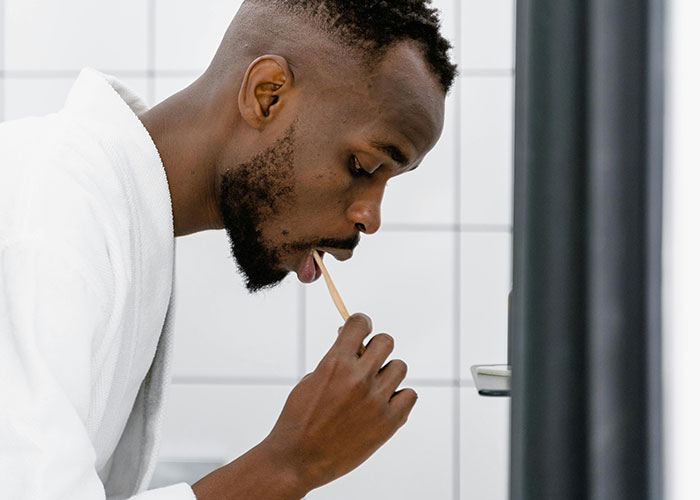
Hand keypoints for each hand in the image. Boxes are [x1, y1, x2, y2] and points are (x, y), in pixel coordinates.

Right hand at [261, 312, 416, 492]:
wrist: (298, 460)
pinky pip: (409, 395)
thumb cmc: (300, 418)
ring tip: (372, 389)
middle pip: (386, 341)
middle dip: (376, 348)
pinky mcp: (389, 422)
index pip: (360, 323)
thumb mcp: (311, 379)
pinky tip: (382, 405)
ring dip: (387, 374)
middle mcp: (359, 378)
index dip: (360, 323)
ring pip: (399, 367)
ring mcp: (376, 400)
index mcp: (335, 363)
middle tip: (367, 361)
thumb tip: (351, 339)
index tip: (360, 329)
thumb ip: (335, 359)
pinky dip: (399, 398)